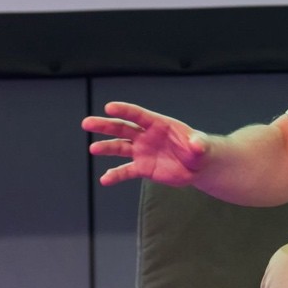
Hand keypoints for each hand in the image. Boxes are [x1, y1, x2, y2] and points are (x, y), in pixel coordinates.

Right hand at [82, 101, 207, 186]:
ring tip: (93, 148)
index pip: (139, 115)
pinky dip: (115, 175)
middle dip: (105, 125)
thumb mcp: (201, 145)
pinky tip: (105, 179)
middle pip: (123, 128)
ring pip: (120, 147)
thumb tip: (197, 144)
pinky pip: (126, 171)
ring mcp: (142, 151)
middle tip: (87, 123)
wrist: (197, 166)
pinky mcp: (142, 167)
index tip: (109, 107)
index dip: (125, 110)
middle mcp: (146, 136)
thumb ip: (197, 143)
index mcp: (159, 124)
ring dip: (106, 147)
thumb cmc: (199, 149)